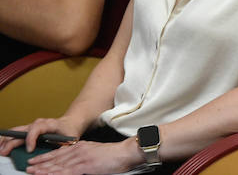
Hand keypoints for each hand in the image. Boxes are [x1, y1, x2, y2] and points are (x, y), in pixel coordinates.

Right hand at [0, 119, 78, 156]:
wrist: (70, 123)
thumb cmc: (69, 131)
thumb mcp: (70, 139)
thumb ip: (62, 147)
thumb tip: (56, 157)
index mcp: (50, 124)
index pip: (37, 128)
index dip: (31, 138)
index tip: (29, 150)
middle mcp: (39, 123)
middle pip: (23, 130)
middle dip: (13, 142)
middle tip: (5, 152)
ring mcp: (32, 126)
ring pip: (16, 131)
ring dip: (6, 140)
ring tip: (0, 150)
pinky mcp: (28, 130)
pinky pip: (15, 134)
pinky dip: (7, 140)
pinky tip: (2, 146)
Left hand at [25, 138, 142, 174]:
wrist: (126, 152)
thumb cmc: (115, 155)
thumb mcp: (96, 152)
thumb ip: (84, 155)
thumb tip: (75, 163)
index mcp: (81, 147)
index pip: (59, 153)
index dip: (46, 157)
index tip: (36, 160)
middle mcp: (79, 151)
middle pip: (56, 158)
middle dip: (41, 163)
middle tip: (28, 166)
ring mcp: (81, 158)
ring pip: (58, 165)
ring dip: (44, 169)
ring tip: (32, 171)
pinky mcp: (85, 166)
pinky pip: (66, 172)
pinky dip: (55, 174)